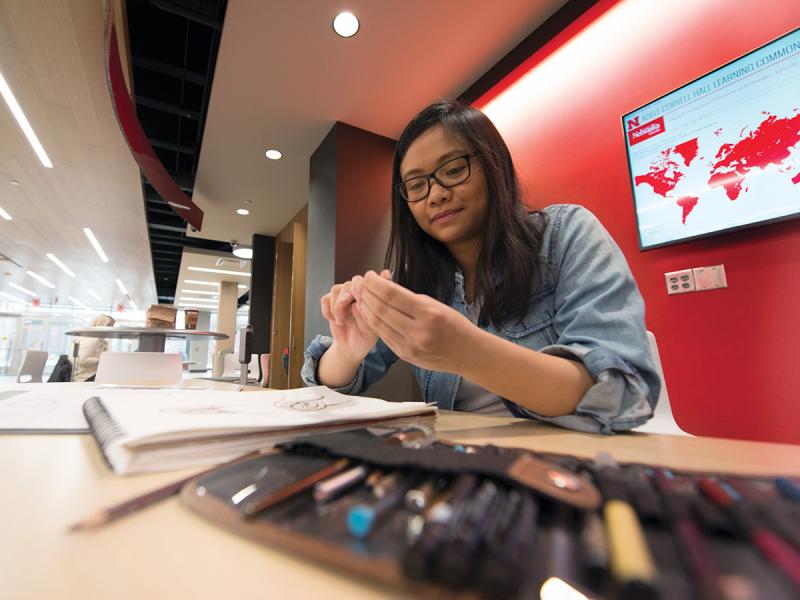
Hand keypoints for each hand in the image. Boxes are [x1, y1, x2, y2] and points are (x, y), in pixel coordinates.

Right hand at [320, 277, 378, 362]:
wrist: (350, 348)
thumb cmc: (363, 338)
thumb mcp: (369, 331)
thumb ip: (364, 316)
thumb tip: (356, 304)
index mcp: (372, 298)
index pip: (367, 284)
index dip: (360, 288)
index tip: (356, 301)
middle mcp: (359, 293)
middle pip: (349, 284)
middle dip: (344, 299)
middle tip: (343, 316)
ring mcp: (345, 296)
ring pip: (336, 289)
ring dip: (336, 307)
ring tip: (340, 321)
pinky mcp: (332, 302)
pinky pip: (325, 299)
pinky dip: (327, 310)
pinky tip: (333, 319)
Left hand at [351, 270, 476, 372]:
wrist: (469, 354)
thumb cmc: (456, 326)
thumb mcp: (437, 305)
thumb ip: (410, 299)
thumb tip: (384, 287)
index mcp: (428, 313)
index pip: (392, 295)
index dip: (375, 283)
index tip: (368, 275)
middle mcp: (418, 331)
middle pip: (381, 309)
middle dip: (365, 294)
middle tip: (358, 283)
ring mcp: (410, 346)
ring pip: (378, 324)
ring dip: (364, 308)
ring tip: (358, 296)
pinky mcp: (405, 355)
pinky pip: (383, 336)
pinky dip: (371, 322)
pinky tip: (365, 313)